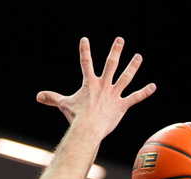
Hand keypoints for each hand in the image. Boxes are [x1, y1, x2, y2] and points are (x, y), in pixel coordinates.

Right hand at [36, 37, 155, 137]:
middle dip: (116, 50)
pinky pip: (135, 97)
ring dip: (133, 66)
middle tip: (120, 39)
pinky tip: (153, 86)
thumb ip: (52, 98)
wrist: (88, 128)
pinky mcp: (122, 105)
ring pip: (125, 77)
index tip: (84, 39)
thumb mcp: (63, 105)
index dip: (84, 51)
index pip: (85, 63)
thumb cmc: (76, 117)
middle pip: (111, 64)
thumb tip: (37, 96)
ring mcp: (114, 94)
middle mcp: (103, 85)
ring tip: (138, 57)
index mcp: (90, 83)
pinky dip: (144, 92)